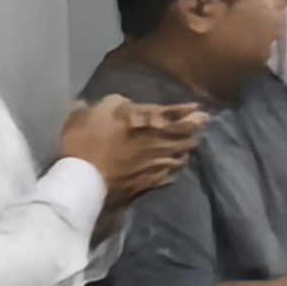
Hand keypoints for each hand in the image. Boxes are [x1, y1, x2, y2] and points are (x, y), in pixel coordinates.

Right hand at [52, 93, 202, 194]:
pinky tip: (178, 166)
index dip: (186, 110)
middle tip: (204, 123)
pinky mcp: (149, 182)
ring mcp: (154, 163)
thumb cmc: (83, 141)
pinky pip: (169, 174)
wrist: (82, 180)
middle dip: (195, 127)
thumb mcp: (88, 112)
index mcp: (140, 121)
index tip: (198, 108)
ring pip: (179, 154)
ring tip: (194, 142)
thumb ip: (109, 105)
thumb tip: (123, 103)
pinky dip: (176, 168)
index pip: (171, 113)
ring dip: (188, 147)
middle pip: (182, 134)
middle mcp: (154, 141)